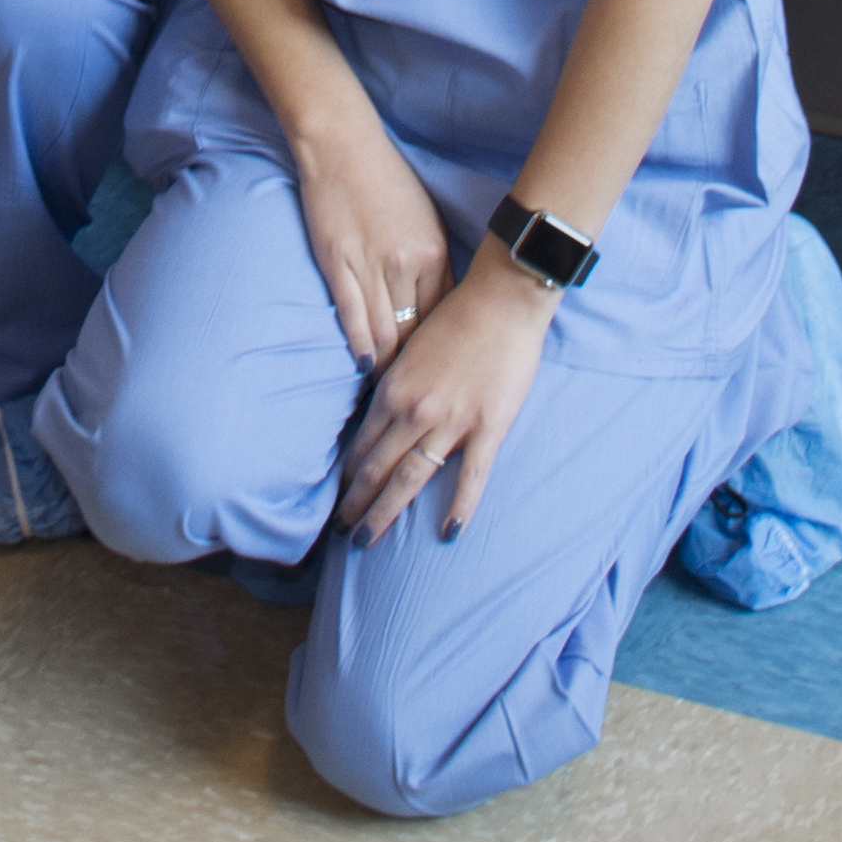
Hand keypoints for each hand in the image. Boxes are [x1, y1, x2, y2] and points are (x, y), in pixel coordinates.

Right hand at [287, 119, 457, 370]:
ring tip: (389, 393)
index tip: (441, 373)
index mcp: (434, 253)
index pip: (444, 317)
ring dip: (388, 366)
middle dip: (416, 367)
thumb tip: (439, 308)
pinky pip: (353, 317)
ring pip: (386, 332)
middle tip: (418, 396)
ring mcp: (371, 266)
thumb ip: (435, 263)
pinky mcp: (338, 264)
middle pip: (416, 332)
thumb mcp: (426, 220)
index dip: (440, 349)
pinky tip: (366, 367)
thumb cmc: (387, 180)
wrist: (343, 146)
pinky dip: (362, 346)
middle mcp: (406, 265)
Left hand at [342, 254, 557, 544]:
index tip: (339, 499)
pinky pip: (471, 476)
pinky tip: (449, 532)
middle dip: (358, 504)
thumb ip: (396, 384)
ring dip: (386, 511)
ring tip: (369, 540)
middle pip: (378, 470)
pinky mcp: (488, 427)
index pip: (363, 445)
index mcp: (393, 390)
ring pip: (411, 478)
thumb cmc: (457, 317)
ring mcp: (451, 422)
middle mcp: (415, 411)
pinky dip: (460, 506)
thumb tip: (381, 414)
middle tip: (345, 533)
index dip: (349, 476)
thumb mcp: (411, 348)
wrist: (502, 301)